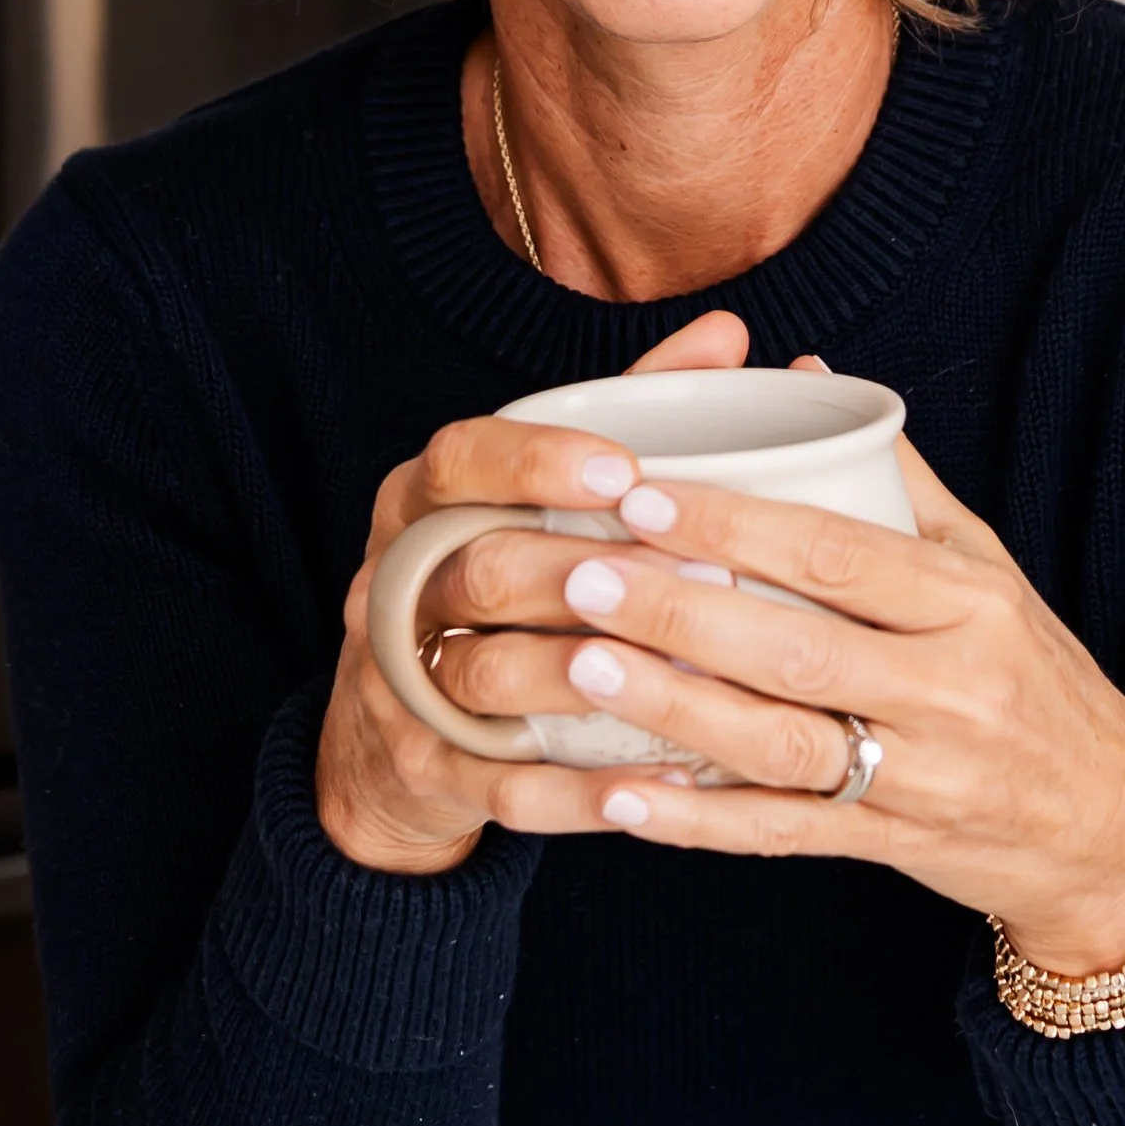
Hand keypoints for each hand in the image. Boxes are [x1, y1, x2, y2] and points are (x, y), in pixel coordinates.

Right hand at [317, 310, 749, 876]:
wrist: (397, 739)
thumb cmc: (499, 586)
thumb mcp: (537, 495)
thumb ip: (628, 411)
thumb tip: (729, 331)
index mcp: (420, 504)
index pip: (458, 459)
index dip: (536, 461)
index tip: (624, 469)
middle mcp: (395, 584)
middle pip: (479, 569)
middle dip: (588, 574)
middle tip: (701, 582)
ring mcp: (399, 683)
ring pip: (485, 675)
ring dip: (587, 679)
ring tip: (687, 681)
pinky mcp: (425, 770)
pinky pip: (501, 788)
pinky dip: (580, 794)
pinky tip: (659, 790)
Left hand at [524, 424, 1124, 977]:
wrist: (1114, 824)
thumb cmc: (1032, 674)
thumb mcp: (985, 567)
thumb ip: (892, 476)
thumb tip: (803, 372)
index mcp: (971, 603)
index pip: (839, 553)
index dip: (735, 525)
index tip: (641, 493)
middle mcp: (952, 689)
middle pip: (797, 648)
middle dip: (680, 611)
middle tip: (580, 574)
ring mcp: (922, 778)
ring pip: (781, 744)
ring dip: (673, 709)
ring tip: (581, 667)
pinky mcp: (892, 847)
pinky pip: (782, 834)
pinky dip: (697, 820)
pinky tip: (618, 796)